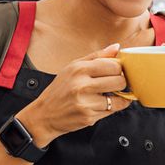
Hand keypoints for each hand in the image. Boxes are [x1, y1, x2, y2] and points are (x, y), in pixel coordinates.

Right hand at [16, 43, 131, 145]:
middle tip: (114, 83)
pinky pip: (112, 110)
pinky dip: (112, 107)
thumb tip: (117, 47)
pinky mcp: (89, 117)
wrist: (44, 115)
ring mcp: (86, 103)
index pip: (114, 66)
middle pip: (120, 81)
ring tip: (108, 94)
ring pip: (118, 98)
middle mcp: (82, 85)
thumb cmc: (59, 90)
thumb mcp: (73, 67)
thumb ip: (97, 56)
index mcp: (79, 69)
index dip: (119, 69)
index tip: (116, 72)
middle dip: (121, 82)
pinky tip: (103, 104)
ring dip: (117, 96)